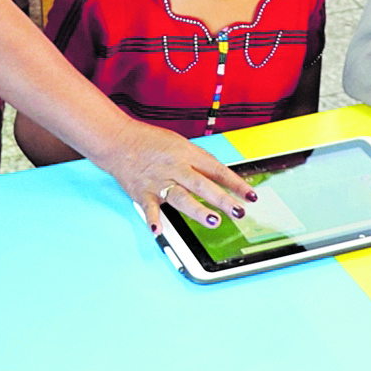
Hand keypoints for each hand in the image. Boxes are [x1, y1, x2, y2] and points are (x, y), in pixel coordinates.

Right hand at [91, 120, 254, 234]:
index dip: (235, 183)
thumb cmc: (151, 142)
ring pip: (181, 197)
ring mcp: (159, 182)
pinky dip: (153, 220)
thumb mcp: (181, 144)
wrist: (119, 140)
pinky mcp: (143, 193)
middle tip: (238, 211)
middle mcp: (175, 168)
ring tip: (213, 221)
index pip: (216, 170)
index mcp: (187, 154)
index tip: (250, 196)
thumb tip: (222, 178)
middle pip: (202, 185)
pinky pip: (149, 208)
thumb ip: (199, 162)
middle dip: (222, 199)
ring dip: (197, 210)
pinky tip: (159, 231)